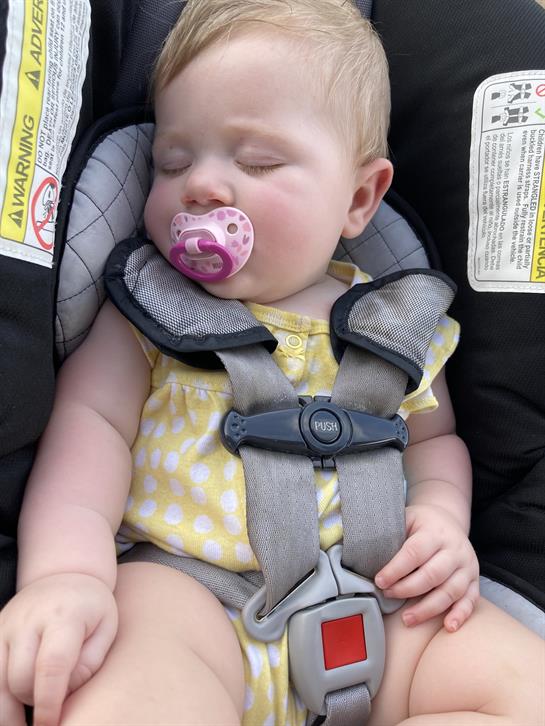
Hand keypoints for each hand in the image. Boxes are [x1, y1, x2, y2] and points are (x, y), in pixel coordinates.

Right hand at [0, 573, 117, 725]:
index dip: (49, 703)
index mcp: (63, 615)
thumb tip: (63, 696)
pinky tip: (11, 709)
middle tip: (53, 706)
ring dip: (9, 710)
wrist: (64, 576)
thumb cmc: (91, 608)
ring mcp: (5, 626)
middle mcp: (27, 619)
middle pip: (21, 679)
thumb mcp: (106, 629)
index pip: (51, 665)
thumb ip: (89, 664)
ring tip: (25, 722)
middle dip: (35, 702)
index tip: (52, 725)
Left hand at [375, 504, 479, 630]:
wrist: (447, 520)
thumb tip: (362, 551)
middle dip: (407, 589)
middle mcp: (455, 549)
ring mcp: (467, 566)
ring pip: (451, 591)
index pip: (414, 553)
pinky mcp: (474, 580)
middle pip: (432, 575)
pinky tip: (448, 627)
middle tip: (388, 595)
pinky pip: (471, 600)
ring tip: (407, 619)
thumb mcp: (405, 518)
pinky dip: (460, 615)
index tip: (379, 580)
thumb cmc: (419, 524)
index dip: (396, 569)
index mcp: (434, 532)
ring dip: (428, 608)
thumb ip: (390, 533)